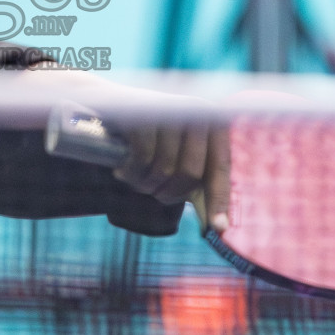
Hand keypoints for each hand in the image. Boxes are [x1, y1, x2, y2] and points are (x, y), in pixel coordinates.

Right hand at [113, 122, 230, 234]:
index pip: (220, 167)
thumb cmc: (153, 137)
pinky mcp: (142, 115)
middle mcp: (196, 113)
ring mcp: (169, 111)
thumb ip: (199, 186)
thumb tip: (216, 227)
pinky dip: (132, 172)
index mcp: (213, 123)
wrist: (113, 105)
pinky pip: (142, 158)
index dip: (219, 199)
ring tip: (135, 180)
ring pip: (164, 169)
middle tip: (154, 195)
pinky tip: (122, 171)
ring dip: (146, 184)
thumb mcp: (179, 155)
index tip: (218, 228)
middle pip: (190, 172)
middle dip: (169, 193)